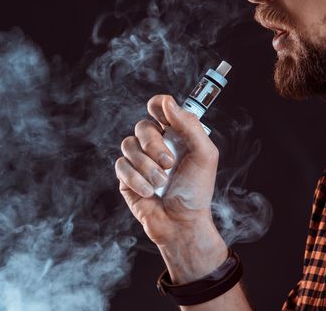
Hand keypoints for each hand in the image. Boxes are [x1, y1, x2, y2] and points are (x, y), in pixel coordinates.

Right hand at [115, 94, 219, 246]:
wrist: (182, 224)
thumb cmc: (197, 191)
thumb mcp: (204, 155)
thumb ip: (189, 125)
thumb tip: (167, 101)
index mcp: (175, 135)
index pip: (160, 108)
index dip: (157, 105)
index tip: (160, 112)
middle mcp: (155, 144)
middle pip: (142, 126)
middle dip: (154, 145)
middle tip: (168, 163)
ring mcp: (139, 160)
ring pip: (128, 145)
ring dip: (147, 167)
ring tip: (161, 183)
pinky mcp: (125, 176)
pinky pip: (121, 166)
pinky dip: (136, 180)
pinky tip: (149, 192)